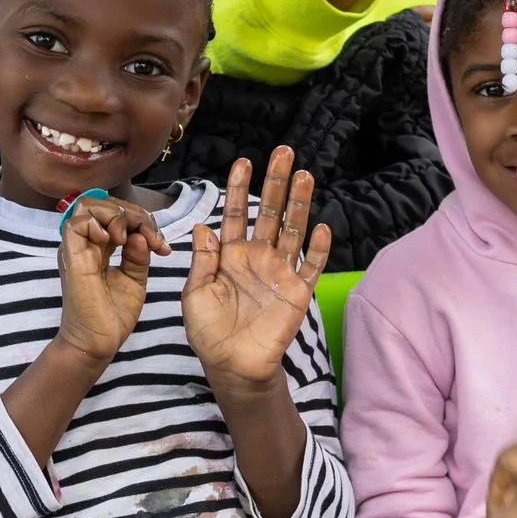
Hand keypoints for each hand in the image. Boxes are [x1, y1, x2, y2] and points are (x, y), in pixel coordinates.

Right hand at [55, 194, 165, 368]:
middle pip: (103, 204)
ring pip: (87, 205)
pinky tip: (116, 243)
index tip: (161, 246)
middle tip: (152, 238)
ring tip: (129, 238)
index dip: (142, 221)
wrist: (99, 342)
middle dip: (134, 214)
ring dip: (116, 215)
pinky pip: (76, 223)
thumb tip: (140, 234)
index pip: (116, 214)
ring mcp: (77, 249)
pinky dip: (98, 224)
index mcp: (99, 247)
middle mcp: (86, 244)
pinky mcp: (72, 257)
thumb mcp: (134, 278)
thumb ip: (138, 254)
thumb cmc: (113, 315)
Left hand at [185, 148, 331, 390]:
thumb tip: (202, 225)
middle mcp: (257, 258)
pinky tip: (321, 226)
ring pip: (292, 230)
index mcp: (230, 256)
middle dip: (276, 182)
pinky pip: (310, 265)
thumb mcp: (195, 294)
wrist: (232, 365)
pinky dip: (317, 247)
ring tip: (305, 175)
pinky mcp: (297, 291)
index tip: (243, 161)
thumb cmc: (209, 332)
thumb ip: (202, 260)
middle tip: (283, 152)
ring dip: (299, 203)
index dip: (237, 188)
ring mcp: (279, 273)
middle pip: (269, 212)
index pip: (234, 214)